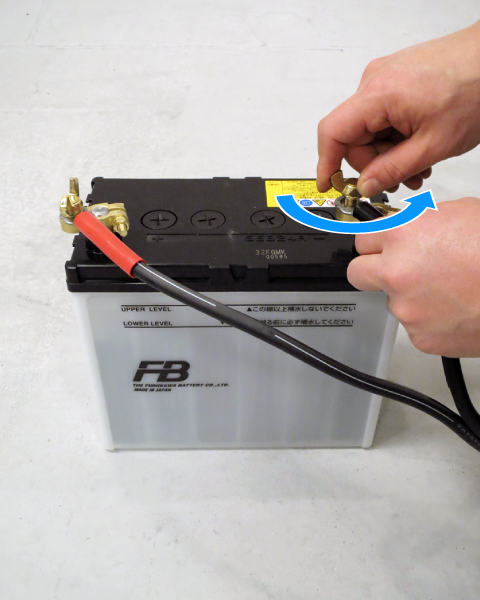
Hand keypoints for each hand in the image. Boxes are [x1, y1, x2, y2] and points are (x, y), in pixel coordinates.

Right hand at [317, 21, 479, 196]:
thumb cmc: (476, 89)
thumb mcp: (433, 144)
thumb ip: (393, 169)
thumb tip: (365, 186)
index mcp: (377, 94)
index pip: (332, 132)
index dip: (326, 164)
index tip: (329, 186)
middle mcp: (374, 82)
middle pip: (354, 137)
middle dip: (375, 165)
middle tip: (402, 180)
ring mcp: (385, 78)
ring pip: (371, 130)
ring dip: (390, 154)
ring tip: (418, 166)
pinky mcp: (396, 79)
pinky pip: (383, 117)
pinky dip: (396, 137)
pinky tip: (418, 147)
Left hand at [348, 198, 479, 356]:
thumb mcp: (457, 214)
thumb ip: (419, 223)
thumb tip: (404, 230)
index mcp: (401, 235)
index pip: (361, 239)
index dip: (375, 242)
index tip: (381, 246)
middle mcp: (395, 272)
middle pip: (358, 273)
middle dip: (373, 270)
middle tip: (399, 269)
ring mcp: (406, 309)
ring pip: (392, 301)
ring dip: (409, 296)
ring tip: (447, 290)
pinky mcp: (421, 338)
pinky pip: (415, 326)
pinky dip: (429, 320)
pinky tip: (454, 309)